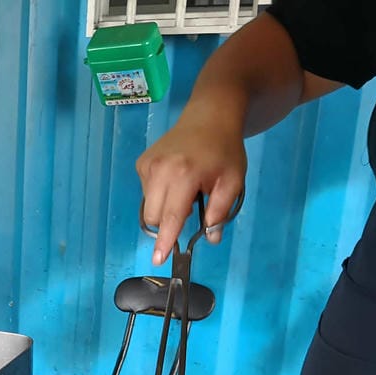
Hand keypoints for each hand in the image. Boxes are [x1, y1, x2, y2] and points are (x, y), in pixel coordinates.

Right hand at [136, 114, 246, 264]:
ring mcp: (147, 166)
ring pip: (148, 206)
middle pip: (153, 217)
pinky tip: (175, 178)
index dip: (165, 240)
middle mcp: (159, 170)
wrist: (210, 115)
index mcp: (184, 175)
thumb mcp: (233, 181)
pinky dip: (159, 193)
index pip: (171, 217)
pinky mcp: (142, 163)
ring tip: (185, 188)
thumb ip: (221, 211)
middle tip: (192, 207)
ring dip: (164, 207)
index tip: (158, 259)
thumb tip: (211, 238)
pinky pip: (146, 192)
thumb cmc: (225, 150)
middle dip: (167, 223)